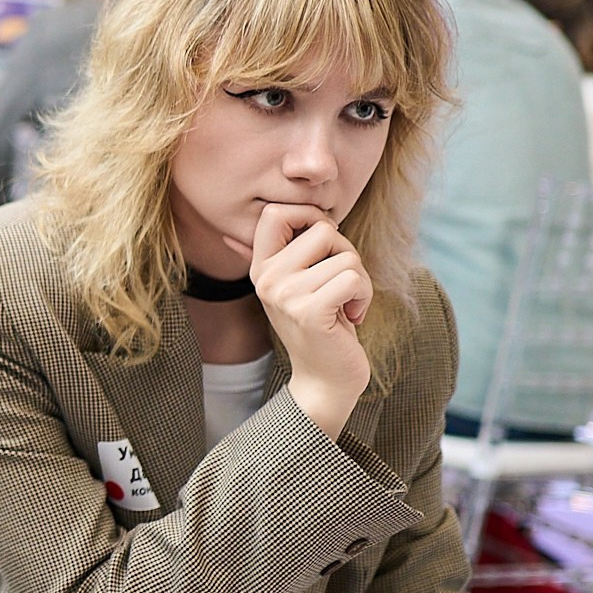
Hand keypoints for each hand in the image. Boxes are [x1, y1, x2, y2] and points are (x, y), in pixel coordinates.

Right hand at [237, 202, 373, 438]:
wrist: (325, 380)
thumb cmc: (322, 326)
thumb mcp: (297, 286)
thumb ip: (283, 255)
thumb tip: (228, 236)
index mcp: (261, 267)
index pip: (275, 213)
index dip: (310, 217)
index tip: (325, 246)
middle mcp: (267, 278)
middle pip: (322, 229)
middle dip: (346, 252)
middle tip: (341, 283)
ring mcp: (285, 295)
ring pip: (346, 256)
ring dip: (360, 281)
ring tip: (346, 305)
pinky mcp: (310, 312)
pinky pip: (354, 277)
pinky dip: (364, 295)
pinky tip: (352, 315)